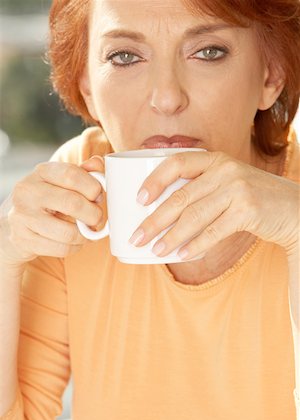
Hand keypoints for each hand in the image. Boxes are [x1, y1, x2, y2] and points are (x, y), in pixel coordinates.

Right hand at [0, 156, 103, 265]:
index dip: (93, 187)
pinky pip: (61, 248)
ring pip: (69, 232)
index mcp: (41, 172)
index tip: (98, 196)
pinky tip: (74, 242)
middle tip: (96, 218)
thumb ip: (82, 173)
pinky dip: (75, 247)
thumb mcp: (61, 182)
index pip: (71, 175)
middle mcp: (28, 191)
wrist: (14, 224)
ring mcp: (23, 216)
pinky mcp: (23, 239)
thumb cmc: (46, 200)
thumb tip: (98, 163)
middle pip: (73, 203)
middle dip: (93, 214)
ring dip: (85, 235)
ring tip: (86, 232)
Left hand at [129, 151, 299, 259]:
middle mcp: (225, 170)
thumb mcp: (227, 183)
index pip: (176, 163)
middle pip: (180, 197)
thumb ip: (201, 189)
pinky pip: (214, 231)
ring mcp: (238, 189)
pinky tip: (182, 256)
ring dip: (171, 237)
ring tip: (155, 250)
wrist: (293, 209)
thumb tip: (161, 213)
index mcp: (215, 159)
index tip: (138, 199)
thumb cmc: (252, 199)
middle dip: (154, 220)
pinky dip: (196, 246)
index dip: (154, 180)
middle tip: (136, 237)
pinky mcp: (248, 210)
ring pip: (194, 216)